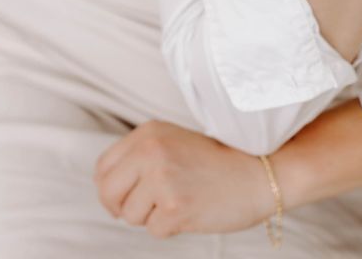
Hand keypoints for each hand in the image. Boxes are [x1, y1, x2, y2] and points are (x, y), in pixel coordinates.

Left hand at [93, 118, 274, 239]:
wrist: (258, 172)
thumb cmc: (215, 163)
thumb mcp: (172, 144)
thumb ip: (139, 158)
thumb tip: (105, 189)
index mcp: (148, 132)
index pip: (103, 168)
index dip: (112, 188)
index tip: (131, 195)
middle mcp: (151, 150)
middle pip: (107, 193)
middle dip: (123, 207)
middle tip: (149, 208)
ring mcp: (162, 177)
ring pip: (129, 216)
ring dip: (151, 217)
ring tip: (180, 200)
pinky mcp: (175, 206)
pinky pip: (154, 231)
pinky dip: (171, 228)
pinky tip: (192, 209)